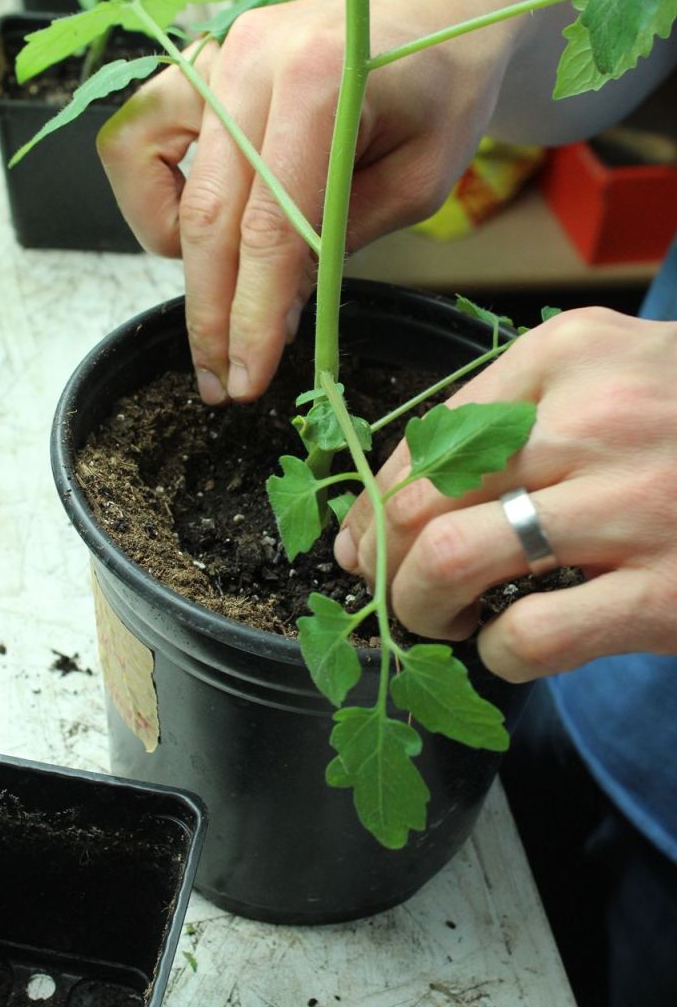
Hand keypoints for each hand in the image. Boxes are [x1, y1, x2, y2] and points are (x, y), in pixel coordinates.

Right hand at [97, 0, 514, 403]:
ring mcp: (217, 55)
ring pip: (153, 175)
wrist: (440, 14)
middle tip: (222, 379)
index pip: (270, 228)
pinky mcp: (200, 66)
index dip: (254, 314)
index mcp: (322, 80)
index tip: (249, 376)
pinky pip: (138, 137)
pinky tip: (193, 228)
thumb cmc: (444, 95)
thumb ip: (339, 240)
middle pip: (208, 216)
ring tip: (217, 301)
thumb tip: (274, 307)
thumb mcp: (418, 185)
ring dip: (178, 257)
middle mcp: (252, 58)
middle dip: (211, 313)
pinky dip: (152, 195)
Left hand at [334, 307, 676, 681]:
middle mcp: (594, 419)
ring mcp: (632, 508)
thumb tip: (409, 481)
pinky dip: (498, 654)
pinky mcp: (664, 595)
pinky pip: (532, 635)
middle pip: (425, 497)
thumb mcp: (613, 368)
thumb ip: (520, 405)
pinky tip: (510, 647)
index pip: (430, 434)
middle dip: (379, 557)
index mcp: (570, 353)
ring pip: (454, 561)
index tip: (359, 539)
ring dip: (419, 608)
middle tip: (380, 587)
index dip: (374, 501)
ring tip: (437, 620)